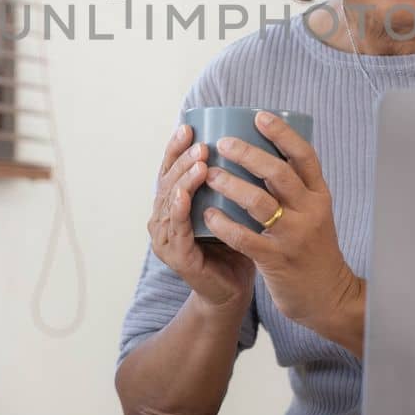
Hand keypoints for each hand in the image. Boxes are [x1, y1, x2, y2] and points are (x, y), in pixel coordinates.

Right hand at [147, 124, 256, 314]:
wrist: (234, 289)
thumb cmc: (236, 243)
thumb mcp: (230, 205)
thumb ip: (230, 180)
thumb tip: (250, 137)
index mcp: (174, 203)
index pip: (170, 170)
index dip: (175, 148)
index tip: (188, 125)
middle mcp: (164, 218)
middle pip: (167, 181)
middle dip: (182, 160)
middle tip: (199, 143)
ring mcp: (167, 239)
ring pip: (170, 202)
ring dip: (183, 179)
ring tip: (199, 162)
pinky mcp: (177, 258)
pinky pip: (177, 229)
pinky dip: (179, 209)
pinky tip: (183, 194)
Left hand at [200, 111, 360, 335]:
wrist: (328, 296)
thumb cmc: (313, 249)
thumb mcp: (314, 213)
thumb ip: (296, 189)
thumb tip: (264, 152)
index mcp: (319, 195)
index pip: (305, 156)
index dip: (282, 133)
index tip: (259, 116)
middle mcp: (310, 211)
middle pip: (279, 173)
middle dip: (248, 154)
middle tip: (222, 143)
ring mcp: (293, 236)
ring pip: (259, 202)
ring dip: (230, 185)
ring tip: (209, 174)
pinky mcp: (277, 259)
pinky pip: (246, 237)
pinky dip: (225, 223)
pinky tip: (208, 213)